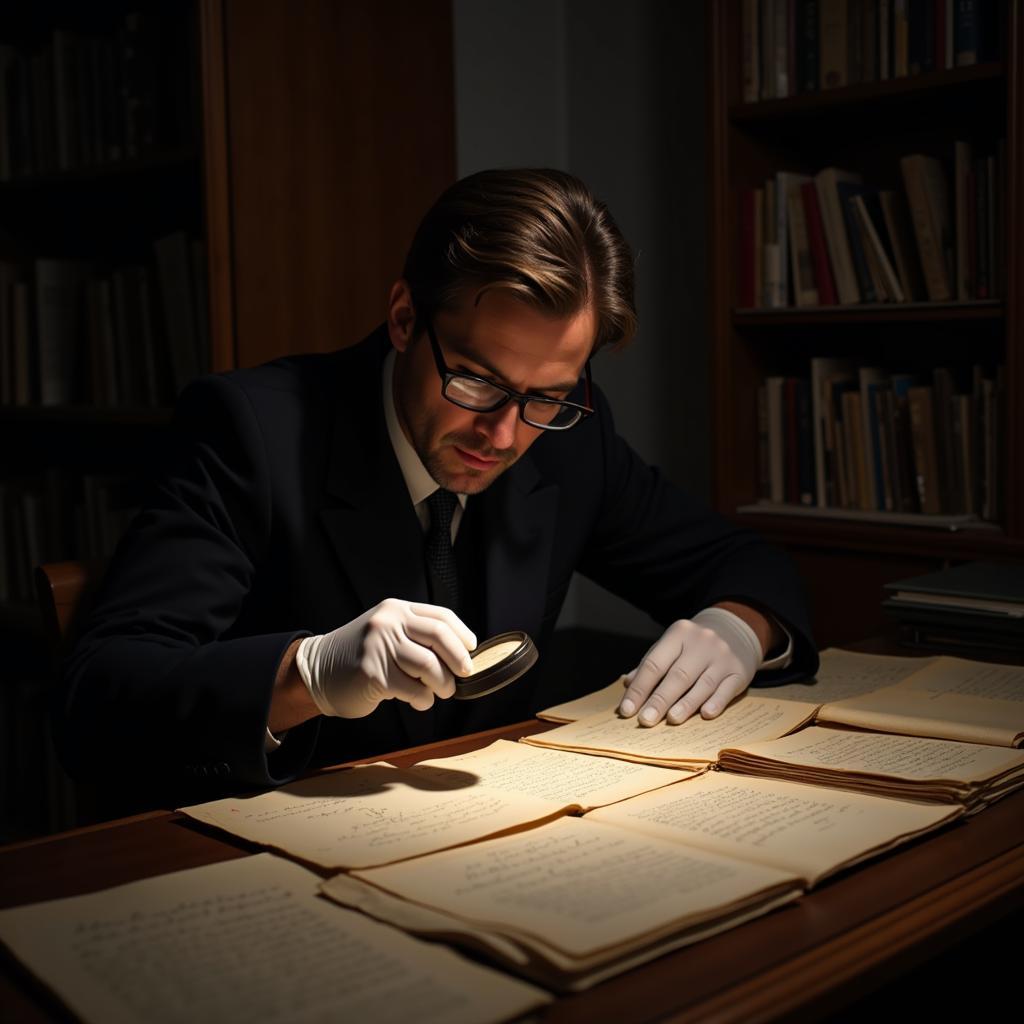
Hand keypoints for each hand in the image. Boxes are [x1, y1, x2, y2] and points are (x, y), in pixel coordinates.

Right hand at [296, 599, 476, 717]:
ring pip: (429, 665)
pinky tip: (419, 701)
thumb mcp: (386, 633)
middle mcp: (388, 622)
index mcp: (396, 610)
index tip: (471, 650)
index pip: (441, 617)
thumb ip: (415, 636)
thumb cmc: (360, 657)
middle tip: (464, 674)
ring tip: (440, 692)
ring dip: (443, 684)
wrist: (317, 672)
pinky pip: (413, 689)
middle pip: (439, 636)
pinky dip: (424, 699)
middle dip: (459, 659)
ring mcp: (379, 646)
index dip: (462, 635)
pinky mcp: (373, 673)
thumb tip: (460, 654)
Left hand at [617, 608, 762, 725]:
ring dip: (686, 705)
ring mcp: (723, 657)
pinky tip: (705, 715)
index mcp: (679, 633)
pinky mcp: (740, 671)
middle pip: (678, 676)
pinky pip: (726, 690)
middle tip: (645, 720)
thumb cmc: (693, 645)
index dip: (639, 688)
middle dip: (659, 700)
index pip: (655, 663)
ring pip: (702, 685)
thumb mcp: (672, 645)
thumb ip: (651, 664)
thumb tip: (627, 684)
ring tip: (671, 720)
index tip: (626, 710)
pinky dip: (716, 703)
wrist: (734, 630)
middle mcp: (702, 642)